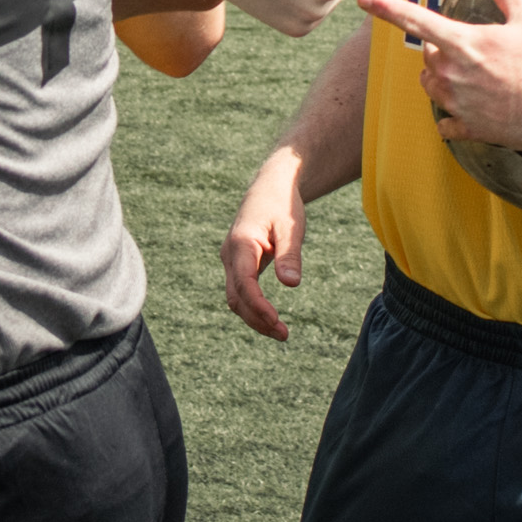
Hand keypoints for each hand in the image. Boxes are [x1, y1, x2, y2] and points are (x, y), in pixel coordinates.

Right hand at [222, 148, 308, 340]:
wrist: (270, 186)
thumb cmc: (282, 204)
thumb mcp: (291, 227)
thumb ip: (290, 255)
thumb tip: (291, 284)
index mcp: (241, 243)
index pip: (244, 283)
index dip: (258, 306)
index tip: (276, 321)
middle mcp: (230, 254)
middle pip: (236, 296)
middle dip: (257, 319)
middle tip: (284, 335)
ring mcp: (230, 260)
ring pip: (236, 297)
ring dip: (254, 317)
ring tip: (281, 332)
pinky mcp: (237, 264)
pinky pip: (240, 291)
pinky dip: (253, 307)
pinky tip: (270, 318)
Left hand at [358, 0, 521, 150]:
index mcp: (464, 43)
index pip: (416, 20)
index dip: (387, 7)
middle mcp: (453, 74)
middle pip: (426, 56)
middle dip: (439, 50)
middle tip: (471, 49)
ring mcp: (458, 103)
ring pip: (429, 86)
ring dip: (439, 78)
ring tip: (468, 76)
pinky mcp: (468, 128)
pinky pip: (444, 122)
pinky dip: (451, 116)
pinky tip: (470, 109)